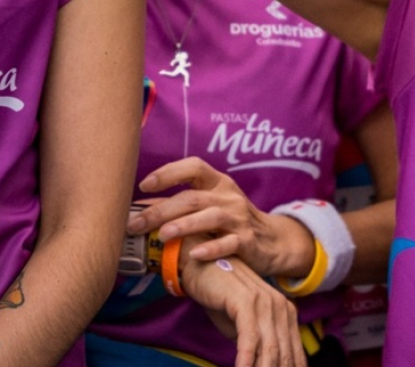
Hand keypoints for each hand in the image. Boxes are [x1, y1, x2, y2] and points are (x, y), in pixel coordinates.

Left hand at [129, 157, 313, 276]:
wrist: (272, 241)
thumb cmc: (232, 221)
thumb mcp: (214, 204)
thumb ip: (184, 204)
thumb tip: (141, 210)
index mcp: (219, 183)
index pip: (195, 167)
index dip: (169, 173)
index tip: (144, 185)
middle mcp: (229, 197)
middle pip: (194, 198)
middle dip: (162, 210)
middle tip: (136, 224)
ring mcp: (239, 219)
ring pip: (211, 217)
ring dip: (185, 225)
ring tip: (163, 235)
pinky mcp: (247, 241)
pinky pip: (229, 243)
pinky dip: (211, 248)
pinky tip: (194, 254)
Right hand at [180, 243, 306, 366]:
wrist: (203, 264)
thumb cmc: (222, 298)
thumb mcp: (243, 326)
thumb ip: (257, 344)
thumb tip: (262, 363)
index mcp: (286, 314)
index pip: (294, 353)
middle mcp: (282, 308)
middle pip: (284, 354)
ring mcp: (266, 304)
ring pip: (270, 349)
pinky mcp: (246, 302)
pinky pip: (249, 338)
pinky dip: (246, 359)